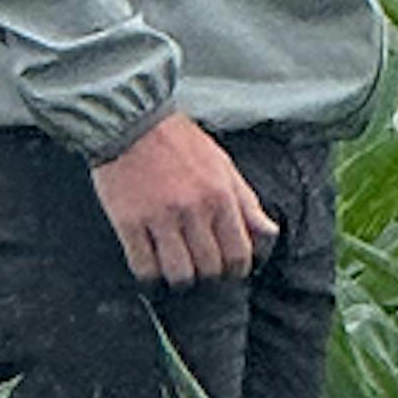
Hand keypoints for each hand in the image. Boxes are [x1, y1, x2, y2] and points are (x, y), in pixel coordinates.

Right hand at [91, 111, 278, 286]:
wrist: (130, 120)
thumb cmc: (178, 141)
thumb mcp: (222, 164)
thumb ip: (246, 202)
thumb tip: (268, 233)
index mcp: (220, 196)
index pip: (238, 254)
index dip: (235, 269)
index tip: (227, 268)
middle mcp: (193, 210)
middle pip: (209, 268)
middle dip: (207, 272)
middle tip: (199, 265)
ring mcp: (159, 218)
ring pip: (178, 274)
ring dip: (179, 277)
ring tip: (174, 267)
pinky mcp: (128, 222)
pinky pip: (143, 266)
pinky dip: (148, 273)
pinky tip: (149, 264)